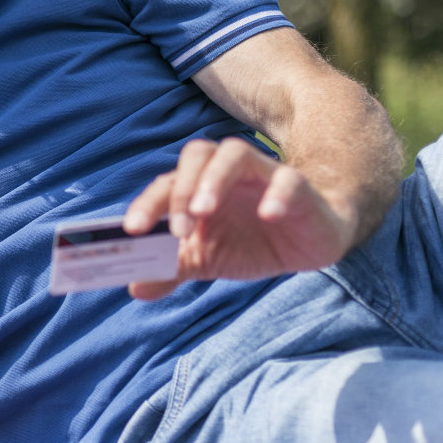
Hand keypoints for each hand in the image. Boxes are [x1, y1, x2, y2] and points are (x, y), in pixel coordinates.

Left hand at [122, 137, 358, 299]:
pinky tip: (269, 215)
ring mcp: (262, 173)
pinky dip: (275, 195)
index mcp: (197, 185)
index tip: (133, 230)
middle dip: (181, 191)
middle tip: (177, 229)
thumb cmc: (250, 243)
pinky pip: (287, 180)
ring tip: (204, 212)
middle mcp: (225, 171)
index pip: (165, 184)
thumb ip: (172, 269)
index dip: (147, 204)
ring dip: (214, 180)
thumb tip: (135, 288)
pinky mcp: (297, 187)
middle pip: (195, 157)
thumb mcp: (207, 260)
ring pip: (234, 154)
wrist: (309, 240)